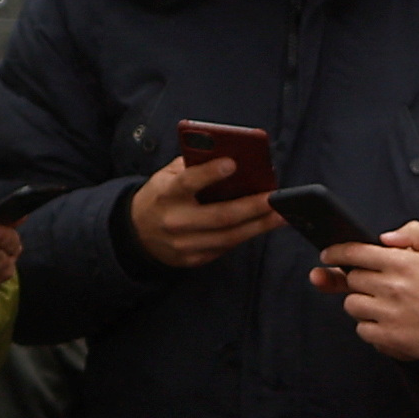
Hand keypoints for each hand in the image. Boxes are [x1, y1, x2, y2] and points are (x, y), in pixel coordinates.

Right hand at [125, 147, 283, 270]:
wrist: (136, 233)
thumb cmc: (161, 196)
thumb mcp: (167, 175)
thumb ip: (193, 165)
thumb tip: (231, 157)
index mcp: (166, 194)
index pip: (188, 183)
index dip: (209, 174)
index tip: (232, 163)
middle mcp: (174, 221)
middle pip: (220, 216)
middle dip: (252, 207)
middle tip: (276, 198)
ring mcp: (184, 244)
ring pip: (229, 237)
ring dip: (259, 226)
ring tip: (281, 214)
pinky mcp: (192, 260)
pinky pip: (225, 247)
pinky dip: (246, 235)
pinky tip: (262, 225)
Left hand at [314, 224, 418, 360]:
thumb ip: (414, 233)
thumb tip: (384, 237)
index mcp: (401, 262)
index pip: (356, 253)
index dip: (337, 253)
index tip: (328, 255)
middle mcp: (391, 287)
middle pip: (351, 279)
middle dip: (356, 279)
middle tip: (372, 283)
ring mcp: (388, 314)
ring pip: (352, 305)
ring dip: (361, 303)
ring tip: (382, 303)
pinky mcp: (389, 337)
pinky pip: (362, 330)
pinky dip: (369, 326)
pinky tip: (387, 322)